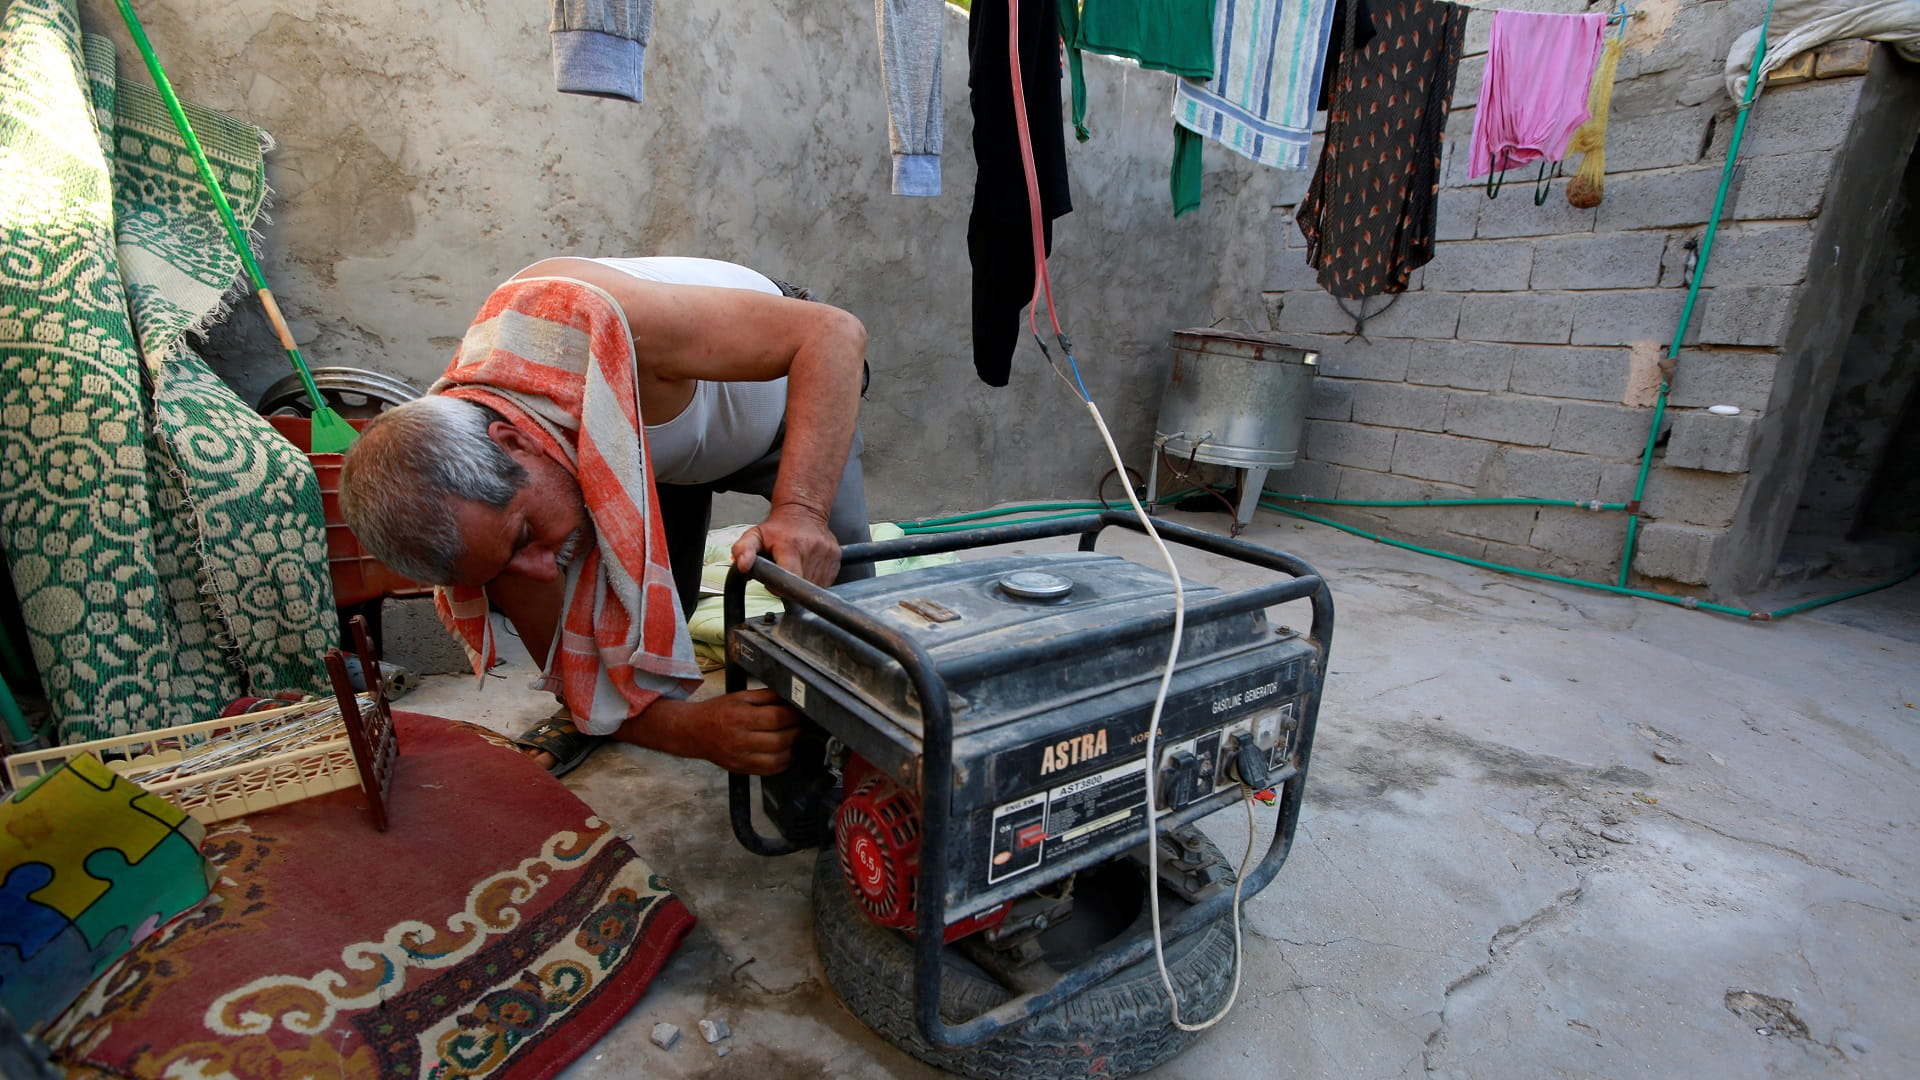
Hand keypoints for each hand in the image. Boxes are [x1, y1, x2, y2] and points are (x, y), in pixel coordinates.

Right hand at [636, 690, 801, 774]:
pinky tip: (785, 752)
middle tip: (800, 724)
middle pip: (780, 740)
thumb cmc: (717, 712)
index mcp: (740, 718)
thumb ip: (766, 696)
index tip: (800, 712)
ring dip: (792, 748)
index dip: (794, 715)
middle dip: (796, 731)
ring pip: (778, 759)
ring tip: (793, 738)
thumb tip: (791, 696)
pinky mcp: (741, 769)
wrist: (693, 732)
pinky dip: (783, 763)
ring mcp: (740, 758)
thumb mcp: (740, 697)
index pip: (776, 718)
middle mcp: (740, 740)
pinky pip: (769, 771)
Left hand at [733, 504, 841, 586]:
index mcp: (791, 545)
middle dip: (791, 585)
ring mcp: (828, 554)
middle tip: (784, 572)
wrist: (804, 511)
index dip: (781, 587)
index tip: (776, 583)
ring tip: (796, 568)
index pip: (791, 579)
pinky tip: (807, 567)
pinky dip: (815, 580)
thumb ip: (743, 549)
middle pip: (802, 586)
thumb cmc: (778, 528)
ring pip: (815, 586)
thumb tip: (742, 565)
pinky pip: (826, 581)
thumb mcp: (754, 534)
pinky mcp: (837, 558)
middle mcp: (813, 548)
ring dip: (804, 583)